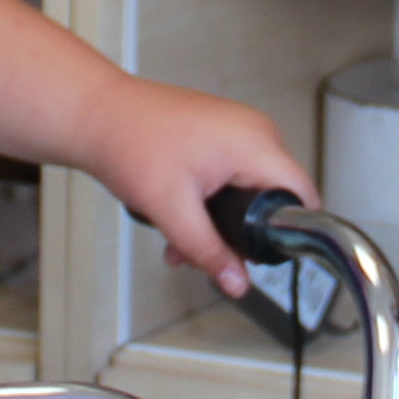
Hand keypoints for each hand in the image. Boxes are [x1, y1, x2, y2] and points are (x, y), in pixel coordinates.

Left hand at [71, 77, 312, 295]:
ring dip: (218, 224)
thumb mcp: (173, 211)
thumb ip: (210, 252)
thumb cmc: (130, 144)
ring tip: (179, 243)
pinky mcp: (220, 133)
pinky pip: (232, 175)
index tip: (263, 257)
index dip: (290, 231)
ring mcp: (238, 129)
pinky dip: (211, 202)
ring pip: (248, 190)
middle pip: (273, 197)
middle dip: (240, 235)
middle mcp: (255, 131)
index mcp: (255, 143)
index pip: (302, 193)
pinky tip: (179, 220)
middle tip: (204, 255)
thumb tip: (238, 284)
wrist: (96, 113)